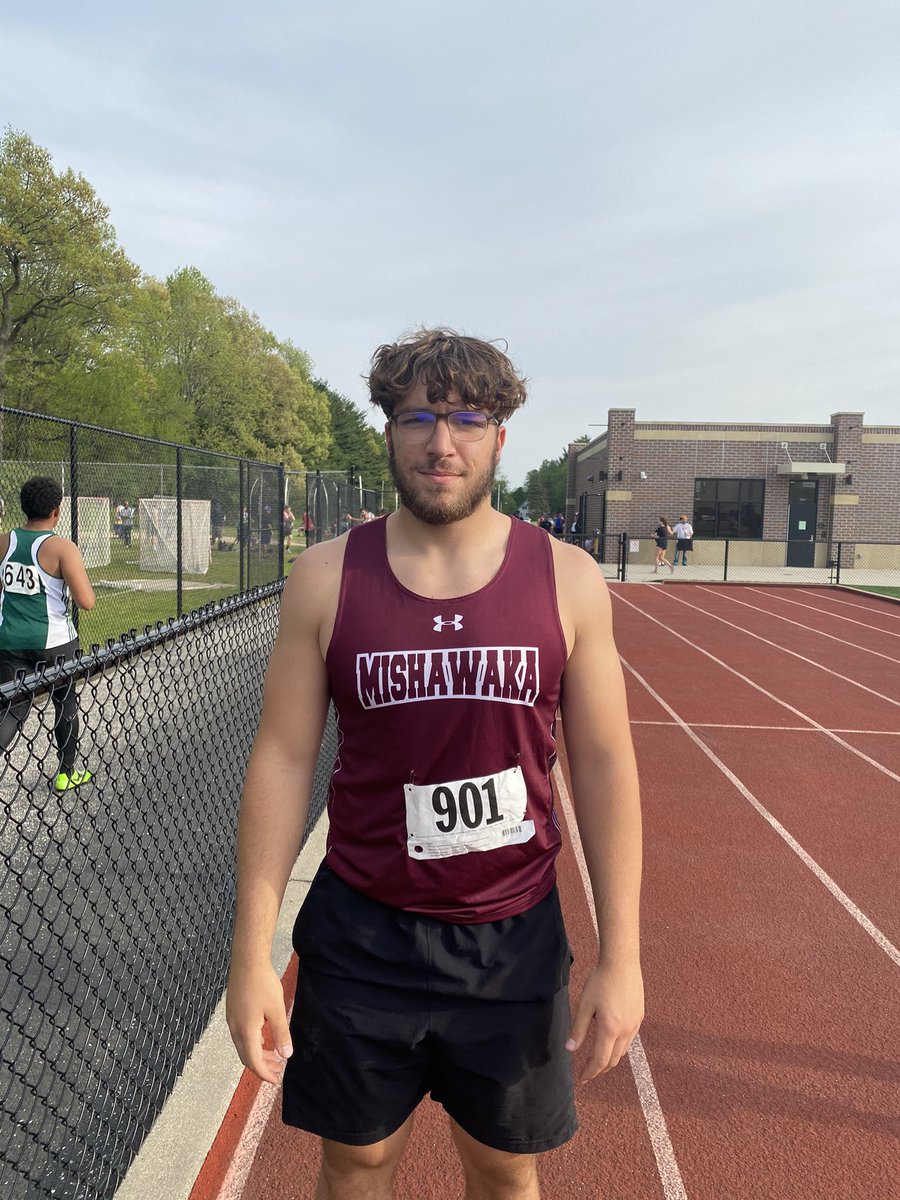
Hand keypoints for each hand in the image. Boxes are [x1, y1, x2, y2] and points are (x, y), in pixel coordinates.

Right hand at [225, 960, 292, 1084]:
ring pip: (243, 1046)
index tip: (275, 1080)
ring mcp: (232, 1019)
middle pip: (246, 1056)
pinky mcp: (232, 1011)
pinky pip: (240, 1035)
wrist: (247, 960)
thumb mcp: (276, 1010)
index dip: (264, 1073)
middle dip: (261, 1067)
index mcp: (246, 1031)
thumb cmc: (263, 984)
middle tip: (277, 1072)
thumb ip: (281, 1033)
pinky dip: (252, 1043)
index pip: (253, 1061)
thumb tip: (286, 1055)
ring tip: (273, 1056)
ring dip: (257, 1054)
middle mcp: (235, 1028)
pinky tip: (263, 1038)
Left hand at [566, 958, 643, 1081]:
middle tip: (588, 1072)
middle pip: (613, 1060)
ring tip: (599, 1060)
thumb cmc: (600, 981)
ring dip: (610, 1059)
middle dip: (600, 1069)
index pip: (600, 1060)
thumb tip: (570, 1049)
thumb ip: (578, 1029)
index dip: (590, 1072)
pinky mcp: (639, 1017)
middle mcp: (625, 1031)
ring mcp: (635, 1024)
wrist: (622, 963)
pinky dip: (620, 1048)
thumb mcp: (584, 1004)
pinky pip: (630, 1040)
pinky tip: (612, 1042)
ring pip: (623, 1051)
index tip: (582, 1079)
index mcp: (610, 1029)